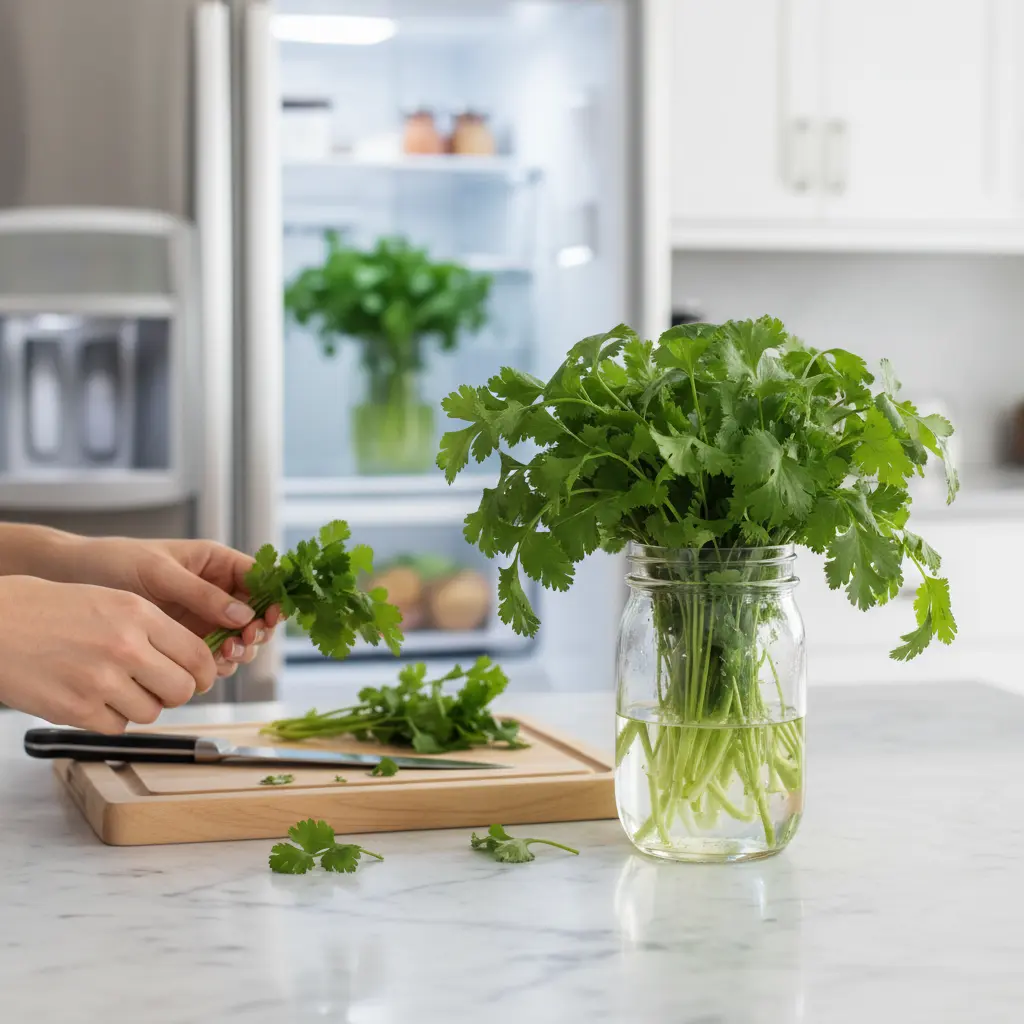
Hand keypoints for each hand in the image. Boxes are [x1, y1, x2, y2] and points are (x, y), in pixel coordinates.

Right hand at [0, 576, 216, 731]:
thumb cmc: (51, 609)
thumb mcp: (112, 600)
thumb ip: (153, 629)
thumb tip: (191, 662)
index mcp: (139, 614)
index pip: (198, 655)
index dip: (204, 673)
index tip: (199, 678)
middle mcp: (126, 646)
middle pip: (182, 690)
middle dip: (175, 692)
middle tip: (159, 687)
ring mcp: (101, 680)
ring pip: (150, 713)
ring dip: (140, 705)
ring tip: (116, 687)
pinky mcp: (76, 710)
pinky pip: (117, 727)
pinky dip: (110, 718)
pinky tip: (92, 697)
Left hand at [67, 538, 282, 677]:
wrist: (72, 579)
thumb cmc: (115, 561)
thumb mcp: (160, 572)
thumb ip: (201, 593)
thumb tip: (243, 614)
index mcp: (216, 563)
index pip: (260, 577)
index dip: (272, 596)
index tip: (271, 616)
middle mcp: (216, 591)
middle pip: (256, 613)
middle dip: (257, 629)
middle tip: (243, 641)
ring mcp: (203, 617)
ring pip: (240, 637)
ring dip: (241, 649)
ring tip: (226, 655)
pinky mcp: (185, 640)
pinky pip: (214, 654)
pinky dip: (219, 663)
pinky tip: (211, 666)